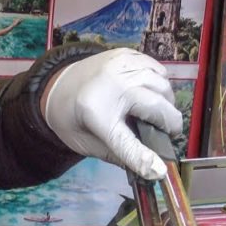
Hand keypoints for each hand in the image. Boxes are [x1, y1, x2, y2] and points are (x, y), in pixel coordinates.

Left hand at [44, 48, 182, 179]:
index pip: (125, 140)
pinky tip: (149, 95)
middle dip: (168, 124)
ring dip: (167, 104)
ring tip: (157, 115)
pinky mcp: (128, 54)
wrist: (57, 84)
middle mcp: (111, 84)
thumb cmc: (72, 118)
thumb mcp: (85, 143)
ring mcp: (121, 65)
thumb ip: (116, 155)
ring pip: (163, 86)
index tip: (161, 170)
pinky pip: (158, 71)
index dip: (144, 157)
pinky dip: (161, 86)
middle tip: (166, 135)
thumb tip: (150, 168)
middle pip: (155, 106)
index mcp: (94, 112)